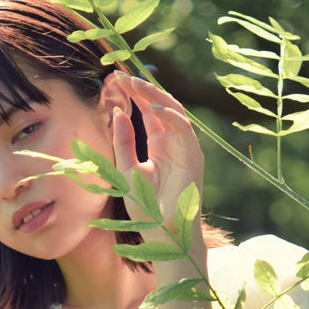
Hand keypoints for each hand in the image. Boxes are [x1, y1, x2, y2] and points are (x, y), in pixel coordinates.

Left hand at [100, 73, 203, 240]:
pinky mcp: (193, 155)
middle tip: (121, 76)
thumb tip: (118, 113)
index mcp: (160, 146)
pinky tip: (152, 106)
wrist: (164, 233)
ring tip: (133, 83)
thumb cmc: (147, 208)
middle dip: (141, 89)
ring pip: (173, 110)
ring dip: (153, 95)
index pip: (149, 111)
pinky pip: (184, 127)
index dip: (134, 95)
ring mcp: (185, 147)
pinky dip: (170, 114)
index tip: (114, 80)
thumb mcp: (127, 170)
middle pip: (160, 105)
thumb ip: (124, 142)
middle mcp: (174, 143)